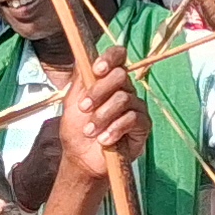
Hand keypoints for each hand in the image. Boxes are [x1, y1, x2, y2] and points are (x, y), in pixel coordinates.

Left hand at [60, 48, 142, 165]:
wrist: (82, 159)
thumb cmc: (77, 130)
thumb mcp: (72, 102)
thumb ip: (79, 79)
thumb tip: (83, 56)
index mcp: (108, 80)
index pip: (118, 56)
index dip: (110, 57)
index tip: (97, 69)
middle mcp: (124, 89)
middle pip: (120, 75)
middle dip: (98, 92)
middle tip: (84, 108)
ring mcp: (136, 106)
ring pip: (123, 98)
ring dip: (102, 115)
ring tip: (90, 131)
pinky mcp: (143, 124)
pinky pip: (132, 118)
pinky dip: (115, 129)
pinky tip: (104, 140)